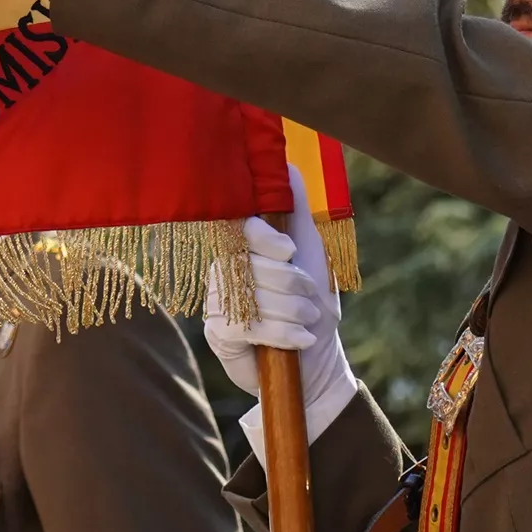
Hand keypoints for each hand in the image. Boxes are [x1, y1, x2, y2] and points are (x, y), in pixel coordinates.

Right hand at [202, 170, 357, 429]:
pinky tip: (299, 342)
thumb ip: (296, 213)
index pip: (242, 230)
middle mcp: (225, 270)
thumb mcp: (312, 255)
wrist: (314, 365)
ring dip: (290, 312)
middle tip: (312, 304)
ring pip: (250, 295)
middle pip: (250, 265)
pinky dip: (281, 334)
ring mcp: (217, 301)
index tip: (290, 251)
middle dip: (291, 285)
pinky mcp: (217, 333)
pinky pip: (246, 325)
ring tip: (309, 324)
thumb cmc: (312, 307)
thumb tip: (288, 165)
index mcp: (246, 248)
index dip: (264, 238)